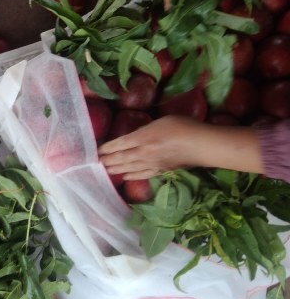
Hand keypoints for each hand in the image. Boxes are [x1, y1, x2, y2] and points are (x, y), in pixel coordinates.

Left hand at [98, 115, 263, 178]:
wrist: (203, 145)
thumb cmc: (184, 127)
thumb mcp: (161, 121)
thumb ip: (146, 129)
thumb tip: (137, 136)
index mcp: (143, 137)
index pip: (119, 144)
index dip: (107, 148)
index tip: (97, 150)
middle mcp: (144, 152)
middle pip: (120, 158)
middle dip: (107, 160)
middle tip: (96, 162)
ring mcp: (152, 163)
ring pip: (128, 168)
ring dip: (116, 169)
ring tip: (105, 170)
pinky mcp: (161, 170)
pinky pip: (142, 175)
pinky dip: (131, 176)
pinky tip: (125, 176)